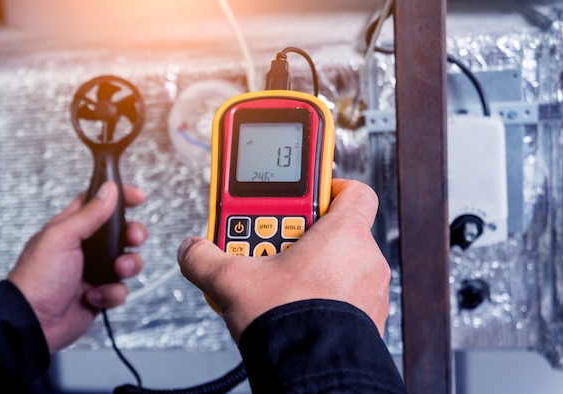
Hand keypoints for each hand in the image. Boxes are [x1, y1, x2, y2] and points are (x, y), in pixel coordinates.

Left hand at [7, 182, 146, 352]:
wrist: (33, 323)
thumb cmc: (37, 278)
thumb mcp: (62, 237)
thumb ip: (89, 213)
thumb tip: (109, 190)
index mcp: (72, 227)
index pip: (99, 203)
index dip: (120, 197)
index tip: (139, 197)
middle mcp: (86, 248)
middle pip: (122, 231)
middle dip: (133, 234)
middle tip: (133, 238)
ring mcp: (94, 271)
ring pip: (128, 260)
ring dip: (127, 265)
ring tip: (115, 271)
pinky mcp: (101, 294)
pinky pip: (121, 289)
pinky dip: (111, 293)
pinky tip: (93, 296)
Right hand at [177, 178, 390, 340]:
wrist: (315, 376)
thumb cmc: (293, 325)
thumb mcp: (233, 282)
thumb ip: (205, 259)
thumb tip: (191, 250)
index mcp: (344, 235)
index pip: (354, 191)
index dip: (330, 188)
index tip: (304, 196)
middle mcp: (366, 260)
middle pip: (334, 231)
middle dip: (301, 236)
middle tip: (271, 245)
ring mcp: (371, 292)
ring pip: (339, 265)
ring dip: (311, 268)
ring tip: (276, 282)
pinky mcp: (368, 320)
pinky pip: (346, 295)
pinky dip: (323, 295)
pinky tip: (293, 307)